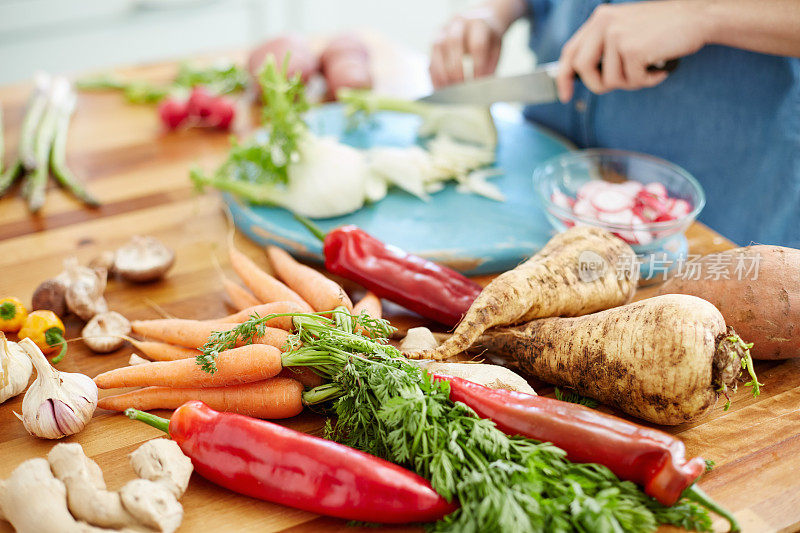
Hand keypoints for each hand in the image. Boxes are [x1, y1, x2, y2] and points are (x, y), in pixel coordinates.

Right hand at [429, 6, 506, 87]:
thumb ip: (490, 64)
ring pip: (437, 47)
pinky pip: (430, 57)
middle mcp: (459, 23)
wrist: (478, 19)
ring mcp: (444, 30)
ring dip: (441, 71)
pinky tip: (439, 87)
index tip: (479, 82)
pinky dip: (434, 74)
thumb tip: (483, 85)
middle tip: (461, 86)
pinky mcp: (434, 39)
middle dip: (456, 68)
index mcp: (478, 22)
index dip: (477, 65)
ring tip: (447, 89)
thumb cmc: (488, 37)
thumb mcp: (495, 47)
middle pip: (453, 42)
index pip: (477, 44)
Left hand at [556, 1, 708, 101]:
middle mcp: (604, 24)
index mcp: (600, 18)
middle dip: (599, 85)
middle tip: (623, 83)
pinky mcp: (633, 49)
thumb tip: (586, 76)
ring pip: (610, 80)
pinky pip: (633, 81)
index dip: (564, 76)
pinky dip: (648, 81)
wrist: (698, 17)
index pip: (570, 51)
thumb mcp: (627, 29)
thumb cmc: (664, 28)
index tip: (564, 95)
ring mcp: (617, 36)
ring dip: (632, 82)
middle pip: (582, 69)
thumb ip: (605, 46)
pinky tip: (660, 68)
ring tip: (649, 68)